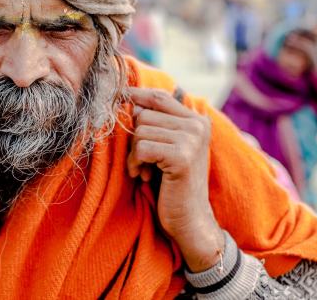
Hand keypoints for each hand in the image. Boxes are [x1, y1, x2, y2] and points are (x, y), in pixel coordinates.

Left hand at [127, 87, 223, 271]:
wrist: (190, 221)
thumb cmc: (172, 183)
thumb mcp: (166, 147)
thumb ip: (156, 123)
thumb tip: (130, 101)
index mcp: (196, 120)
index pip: (160, 97)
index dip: (137, 95)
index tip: (119, 95)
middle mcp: (197, 125)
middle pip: (144, 114)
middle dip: (135, 138)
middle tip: (143, 161)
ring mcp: (192, 139)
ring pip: (140, 131)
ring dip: (135, 154)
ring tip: (146, 170)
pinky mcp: (182, 156)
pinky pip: (142, 148)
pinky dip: (135, 163)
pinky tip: (144, 176)